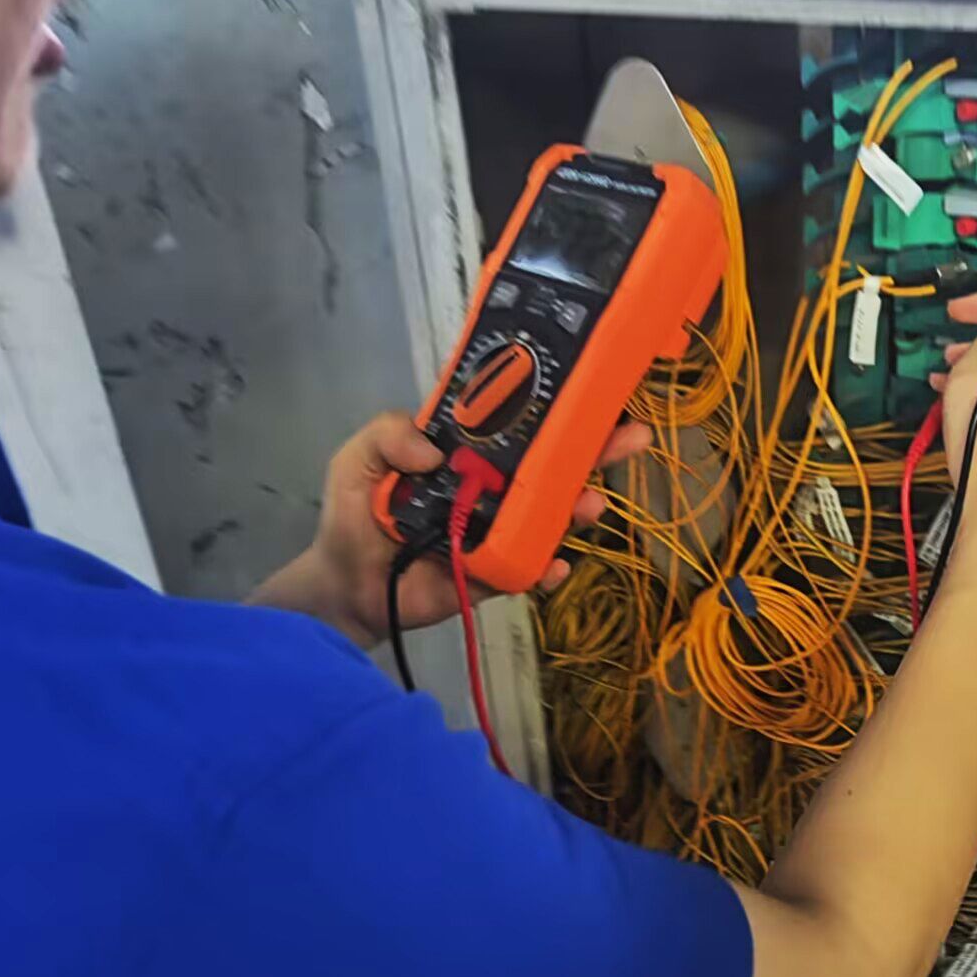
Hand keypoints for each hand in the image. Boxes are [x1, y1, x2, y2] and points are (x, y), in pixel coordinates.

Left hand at [249, 411, 650, 649]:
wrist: (344, 585)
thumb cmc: (353, 515)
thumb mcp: (359, 457)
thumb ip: (389, 434)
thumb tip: (435, 451)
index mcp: (468, 452)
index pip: (519, 424)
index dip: (555, 407)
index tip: (591, 391)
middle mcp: (493, 488)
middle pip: (552, 466)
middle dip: (595, 451)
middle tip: (632, 435)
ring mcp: (498, 531)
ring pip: (550, 516)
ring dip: (578, 507)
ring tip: (592, 502)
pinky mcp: (493, 574)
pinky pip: (528, 570)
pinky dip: (547, 569)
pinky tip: (558, 563)